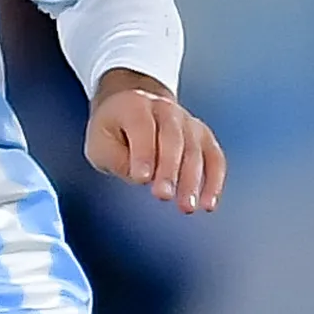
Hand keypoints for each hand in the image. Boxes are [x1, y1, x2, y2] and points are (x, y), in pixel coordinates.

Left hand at [84, 70, 223, 211]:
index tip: (142, 178)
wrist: (133, 106)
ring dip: (193, 180)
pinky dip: (214, 181)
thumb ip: (115, 159)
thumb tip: (141, 177)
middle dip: (169, 169)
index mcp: (136, 106)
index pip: (142, 128)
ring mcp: (187, 121)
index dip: (143, 153)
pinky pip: (214, 158)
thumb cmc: (113, 129)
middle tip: (163, 195)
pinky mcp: (202, 137)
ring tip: (186, 207)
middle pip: (172, 138)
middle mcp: (165, 109)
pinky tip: (208, 204)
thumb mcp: (99, 142)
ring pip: (195, 150)